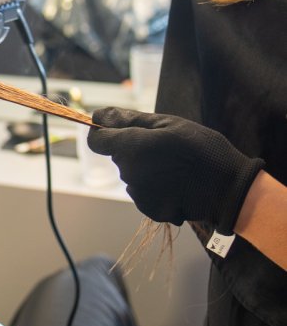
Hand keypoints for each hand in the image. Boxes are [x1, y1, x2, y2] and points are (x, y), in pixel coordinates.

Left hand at [88, 108, 263, 231]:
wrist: (228, 188)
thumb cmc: (200, 148)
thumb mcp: (168, 124)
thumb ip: (128, 120)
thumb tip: (97, 115)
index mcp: (131, 148)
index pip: (96, 140)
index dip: (105, 133)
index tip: (121, 130)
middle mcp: (129, 173)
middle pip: (119, 157)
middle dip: (134, 150)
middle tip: (165, 147)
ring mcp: (139, 195)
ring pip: (132, 175)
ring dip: (146, 169)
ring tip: (175, 166)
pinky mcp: (150, 210)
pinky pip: (144, 193)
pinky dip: (155, 187)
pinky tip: (176, 183)